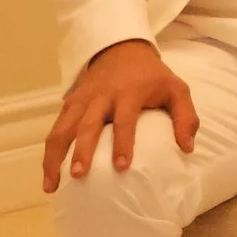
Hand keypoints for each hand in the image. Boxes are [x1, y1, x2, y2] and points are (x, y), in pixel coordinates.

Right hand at [44, 40, 195, 189]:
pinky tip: (50, 174)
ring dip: (54, 157)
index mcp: (130, 93)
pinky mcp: (69, 104)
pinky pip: (56, 129)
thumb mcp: (176, 89)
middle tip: (78, 176)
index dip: (123, 143)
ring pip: (62, 129)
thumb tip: (187, 148)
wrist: (122, 51)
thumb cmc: (152, 77)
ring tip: (52, 185)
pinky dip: (50, 152)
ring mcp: (82, 100)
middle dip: (82, 151)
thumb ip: (185, 117)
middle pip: (87, 125)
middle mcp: (101, 97)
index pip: (125, 120)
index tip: (121, 167)